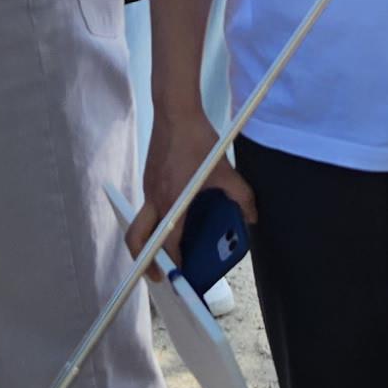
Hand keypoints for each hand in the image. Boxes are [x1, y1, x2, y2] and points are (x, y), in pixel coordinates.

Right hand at [132, 112, 247, 264]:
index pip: (167, 242)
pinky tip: (176, 216)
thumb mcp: (224, 170)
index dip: (173, 262)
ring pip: (140, 223)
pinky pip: (148, 207)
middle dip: (142, 261)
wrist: (174, 111)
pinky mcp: (148, 178)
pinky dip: (156, 220)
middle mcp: (155, 198)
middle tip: (157, 275)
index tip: (181, 276)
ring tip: (166, 252)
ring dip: (148, 242)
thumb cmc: (198, 140)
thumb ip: (241, 195)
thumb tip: (252, 216)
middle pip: (136, 238)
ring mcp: (148, 188)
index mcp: (173, 201)